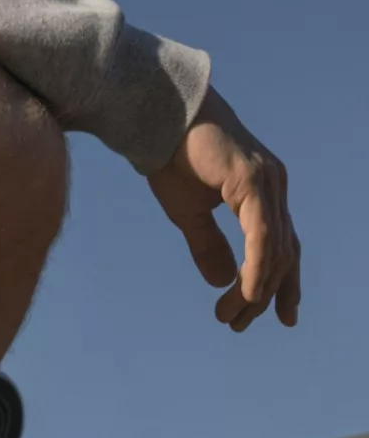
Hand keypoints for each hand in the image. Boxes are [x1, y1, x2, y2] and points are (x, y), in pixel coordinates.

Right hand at [147, 87, 299, 330]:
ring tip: (235, 315)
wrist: (154, 114)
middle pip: (285, 252)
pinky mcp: (254, 181)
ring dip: (257, 288)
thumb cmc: (168, 155)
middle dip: (271, 293)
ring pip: (276, 249)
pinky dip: (258, 267)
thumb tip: (221, 281)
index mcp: (262, 191)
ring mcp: (268, 182)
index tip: (275, 315)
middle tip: (247, 323)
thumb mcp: (187, 211)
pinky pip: (263, 234)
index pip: (281, 245)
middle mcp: (274, 186)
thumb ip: (207, 245)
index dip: (281, 283)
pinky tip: (248, 291)